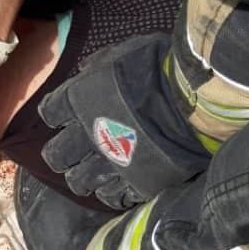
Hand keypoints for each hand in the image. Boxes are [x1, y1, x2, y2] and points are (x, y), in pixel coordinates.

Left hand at [40, 34, 209, 208]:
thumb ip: (101, 63)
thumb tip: (85, 70)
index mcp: (80, 99)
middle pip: (56, 156)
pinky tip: (119, 186)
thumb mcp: (127, 51)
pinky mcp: (136, 184)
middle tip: (71, 155)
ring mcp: (111, 162)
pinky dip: (113, 193)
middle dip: (61, 156)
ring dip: (83, 179)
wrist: (198, 100)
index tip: (63, 118)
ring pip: (80, 182)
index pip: (49, 113)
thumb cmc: (163, 68)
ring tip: (92, 175)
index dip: (55, 116)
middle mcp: (88, 134)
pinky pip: (113, 198)